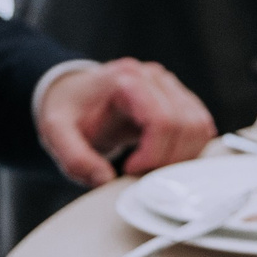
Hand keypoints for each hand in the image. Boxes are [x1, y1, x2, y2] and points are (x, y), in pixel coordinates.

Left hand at [37, 57, 215, 187]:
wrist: (72, 94)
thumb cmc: (68, 110)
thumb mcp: (55, 132)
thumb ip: (74, 157)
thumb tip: (105, 180)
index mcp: (127, 79)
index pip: (163, 121)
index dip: (154, 155)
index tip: (131, 171)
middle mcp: (154, 77)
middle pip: (187, 125)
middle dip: (168, 160)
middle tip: (141, 175)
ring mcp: (170, 86)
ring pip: (200, 127)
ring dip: (183, 157)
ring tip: (151, 169)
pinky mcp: (180, 99)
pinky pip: (201, 127)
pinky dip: (189, 150)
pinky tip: (163, 161)